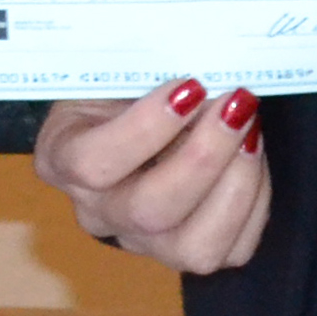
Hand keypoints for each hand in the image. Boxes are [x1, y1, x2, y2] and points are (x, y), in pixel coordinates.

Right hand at [34, 75, 270, 271]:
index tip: (189, 86)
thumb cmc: (120, 86)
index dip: (145, 129)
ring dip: (236, 184)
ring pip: (193, 247)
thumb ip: (144, 68)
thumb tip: (201, 61)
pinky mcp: (190, 254)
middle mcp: (99, 212)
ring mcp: (144, 243)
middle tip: (236, 106)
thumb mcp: (113, 67)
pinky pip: (232, 250)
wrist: (128, 117)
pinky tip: (253, 158)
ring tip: (251, 133)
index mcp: (61, 159)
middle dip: (204, 157)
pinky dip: (255, 202)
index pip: (93, 163)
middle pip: (149, 211)